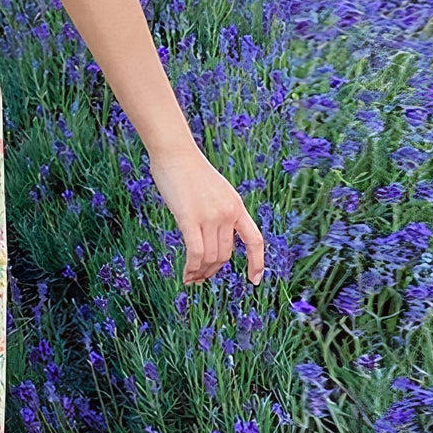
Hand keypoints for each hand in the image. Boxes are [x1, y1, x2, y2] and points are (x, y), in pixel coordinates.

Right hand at [148, 146, 264, 285]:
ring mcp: (209, 216)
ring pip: (210, 256)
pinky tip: (186, 274)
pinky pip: (195, 252)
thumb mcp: (215, 190)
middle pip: (225, 254)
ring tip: (192, 278)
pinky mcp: (189, 218)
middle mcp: (227, 213)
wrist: (175, 152)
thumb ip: (218, 211)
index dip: (257, 262)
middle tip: (202, 276)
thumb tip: (212, 234)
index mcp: (237, 206)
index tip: (254, 280)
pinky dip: (192, 268)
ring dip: (201, 272)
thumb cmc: (189, 169)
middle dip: (214, 269)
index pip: (254, 240)